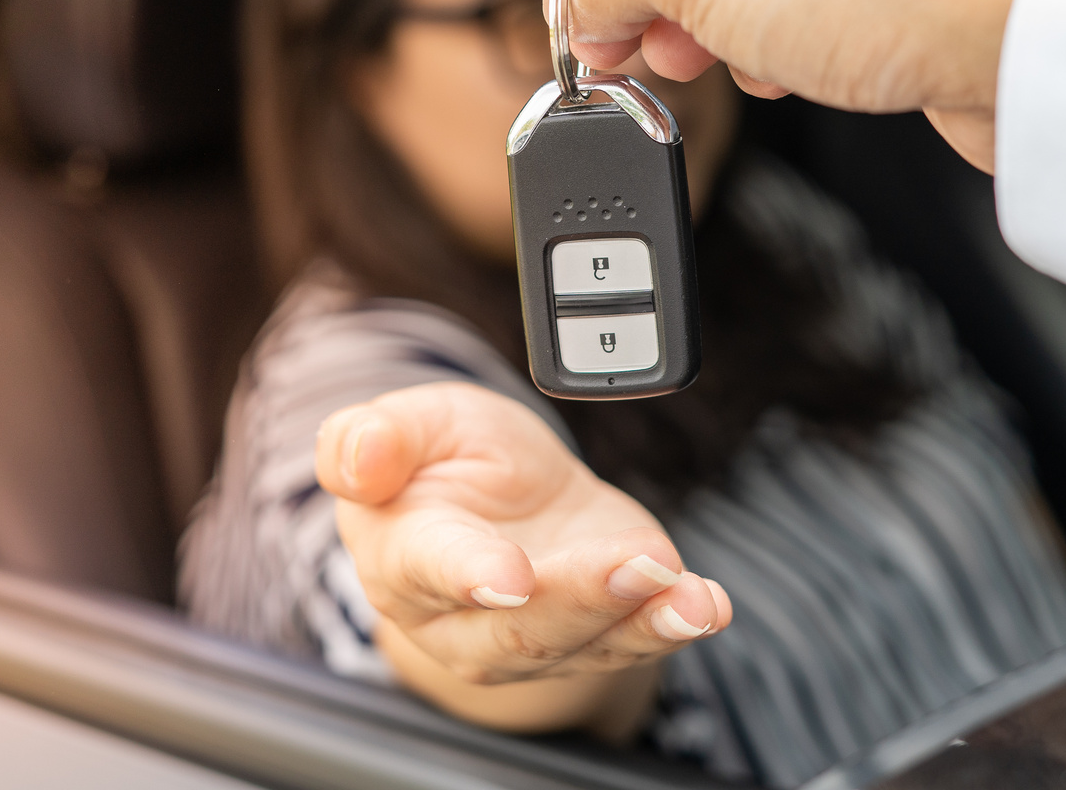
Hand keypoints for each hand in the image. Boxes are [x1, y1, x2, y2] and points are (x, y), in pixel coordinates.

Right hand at [316, 382, 730, 735]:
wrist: (504, 498)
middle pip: (517, 628)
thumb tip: (360, 455)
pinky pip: (634, 641)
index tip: (510, 577)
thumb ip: (374, 437)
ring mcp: (532, 636)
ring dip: (640, 617)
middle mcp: (462, 618)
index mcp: (403, 556)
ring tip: (684, 591)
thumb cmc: (445, 458)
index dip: (470, 573)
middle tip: (634, 564)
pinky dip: (674, 624)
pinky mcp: (596, 631)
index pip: (431, 568)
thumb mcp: (413, 422)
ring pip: (582, 642)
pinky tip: (705, 603)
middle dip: (580, 600)